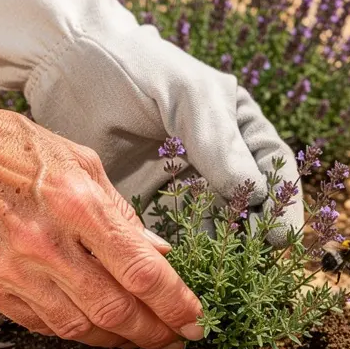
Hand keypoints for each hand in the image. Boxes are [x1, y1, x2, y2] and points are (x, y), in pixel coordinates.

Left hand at [0, 0, 303, 245]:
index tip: (277, 237)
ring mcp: (186, 191)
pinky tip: (183, 273)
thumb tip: (254, 193)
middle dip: (253, 241)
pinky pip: (172, 242)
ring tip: (219, 279)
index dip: (282, 207)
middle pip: (251, 211)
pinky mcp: (150, 210)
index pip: (276, 173)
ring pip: (214, 232)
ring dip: (219, 257)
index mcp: (242, 131)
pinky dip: (180, 260)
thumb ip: (220, 142)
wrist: (66, 69)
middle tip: (251, 269)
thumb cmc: (136, 69)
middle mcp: (221, 165)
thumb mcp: (188, 95)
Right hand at [0, 104, 203, 348]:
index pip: (141, 272)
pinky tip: (97, 328)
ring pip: (79, 327)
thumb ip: (123, 215)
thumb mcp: (82, 163)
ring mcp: (11, 269)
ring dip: (119, 339)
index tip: (196, 320)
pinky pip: (42, 324)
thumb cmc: (16, 148)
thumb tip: (159, 254)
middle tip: (177, 340)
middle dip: (155, 332)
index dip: (176, 303)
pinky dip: (76, 331)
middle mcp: (45, 243)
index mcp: (77, 205)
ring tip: (142, 339)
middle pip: (115, 310)